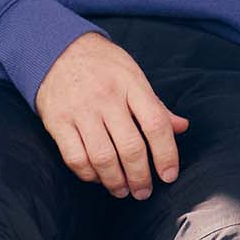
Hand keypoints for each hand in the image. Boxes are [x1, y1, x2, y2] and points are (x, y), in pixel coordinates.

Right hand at [34, 33, 189, 200]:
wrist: (57, 48)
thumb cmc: (104, 65)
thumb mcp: (134, 75)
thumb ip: (156, 105)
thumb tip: (182, 127)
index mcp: (132, 85)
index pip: (156, 125)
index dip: (166, 154)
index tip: (170, 175)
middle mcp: (107, 98)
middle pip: (130, 146)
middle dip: (141, 176)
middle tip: (145, 192)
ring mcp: (81, 110)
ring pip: (102, 157)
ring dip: (115, 181)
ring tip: (124, 191)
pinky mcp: (57, 122)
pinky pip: (75, 157)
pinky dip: (88, 174)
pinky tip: (98, 178)